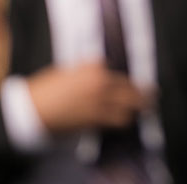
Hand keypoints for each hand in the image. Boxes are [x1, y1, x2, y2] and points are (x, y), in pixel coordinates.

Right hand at [26, 62, 145, 134]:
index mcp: (93, 66)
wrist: (32, 109)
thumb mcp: (68, 71)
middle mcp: (100, 81)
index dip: (130, 80)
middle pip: (131, 87)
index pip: (120, 71)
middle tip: (154, 94)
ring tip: (147, 108)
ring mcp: (100, 100)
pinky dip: (126, 119)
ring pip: (130, 104)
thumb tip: (101, 75)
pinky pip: (119, 119)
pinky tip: (129, 119)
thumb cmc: (46, 89)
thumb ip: (87, 71)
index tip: (137, 83)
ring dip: (139, 107)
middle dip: (145, 92)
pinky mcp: (96, 118)